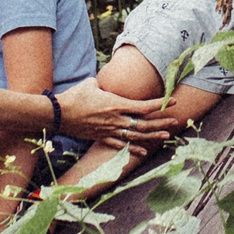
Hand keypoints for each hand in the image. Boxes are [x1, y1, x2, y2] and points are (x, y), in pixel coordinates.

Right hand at [57, 79, 181, 149]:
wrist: (58, 114)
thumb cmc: (74, 96)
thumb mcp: (92, 84)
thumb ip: (104, 84)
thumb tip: (106, 82)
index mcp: (116, 104)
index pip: (143, 106)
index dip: (160, 104)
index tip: (172, 101)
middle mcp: (116, 119)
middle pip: (144, 123)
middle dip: (161, 122)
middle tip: (175, 121)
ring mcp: (109, 130)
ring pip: (136, 135)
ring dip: (152, 136)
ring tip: (166, 137)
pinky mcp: (101, 138)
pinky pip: (121, 145)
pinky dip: (133, 148)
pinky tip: (143, 151)